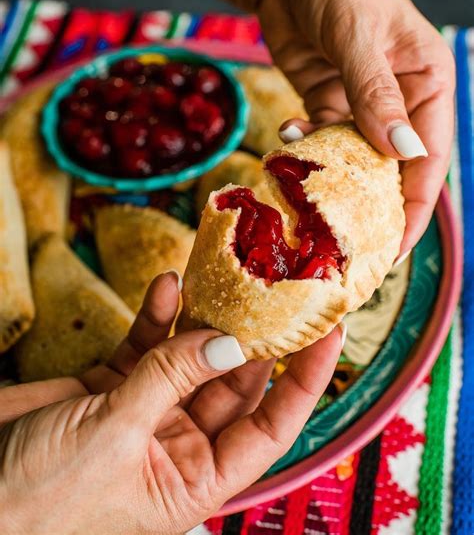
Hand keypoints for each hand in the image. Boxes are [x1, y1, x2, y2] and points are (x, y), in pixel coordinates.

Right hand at [0, 272, 342, 533]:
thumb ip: (170, 380)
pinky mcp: (115, 385)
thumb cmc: (39, 500)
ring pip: (192, 354)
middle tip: (275, 285)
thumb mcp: (113, 436)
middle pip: (234, 379)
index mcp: (196, 478)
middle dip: (254, 332)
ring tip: (225, 274)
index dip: (305, 378)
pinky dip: (158, 316)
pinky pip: (148, 345)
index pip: (273, 425)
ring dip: (205, 316)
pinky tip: (167, 286)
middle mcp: (180, 443)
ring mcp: (148, 409)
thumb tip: (227, 342)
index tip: (328, 330)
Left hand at [263, 0, 454, 256]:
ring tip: (308, 196)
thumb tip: (404, 154)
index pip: (429, 158)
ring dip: (330, 179)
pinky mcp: (327, 104)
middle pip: (392, 168)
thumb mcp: (360, 37)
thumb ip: (376, 96)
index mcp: (427, 83)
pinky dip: (305, 149)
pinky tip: (288, 139)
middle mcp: (399, 100)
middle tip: (345, 243)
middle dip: (370, 204)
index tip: (393, 247)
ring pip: (353, 160)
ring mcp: (361, 105)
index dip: (414, 207)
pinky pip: (320, 141)